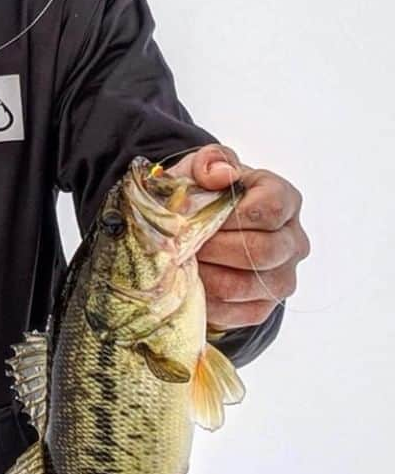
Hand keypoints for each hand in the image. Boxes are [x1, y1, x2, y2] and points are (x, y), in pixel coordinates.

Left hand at [166, 145, 309, 330]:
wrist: (196, 229)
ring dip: (208, 276)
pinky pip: (239, 312)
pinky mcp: (264, 306)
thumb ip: (210, 161)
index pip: (271, 208)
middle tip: (181, 245)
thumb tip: (221, 175)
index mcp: (284, 199)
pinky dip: (208, 300)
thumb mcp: (199, 170)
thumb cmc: (201, 195)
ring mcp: (283, 277)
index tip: (197, 215)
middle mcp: (293, 240)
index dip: (232, 215)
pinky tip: (189, 285)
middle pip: (262, 251)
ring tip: (180, 264)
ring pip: (248, 285)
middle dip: (214, 248)